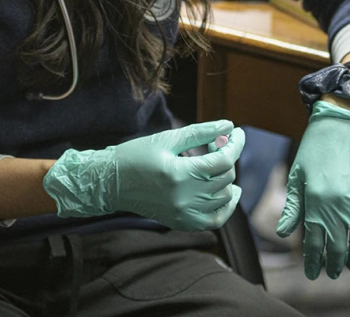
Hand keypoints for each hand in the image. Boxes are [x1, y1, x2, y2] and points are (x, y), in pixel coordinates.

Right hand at [43, 121, 245, 230]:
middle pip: (225, 177)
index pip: (222, 160)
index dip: (234, 144)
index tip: (238, 132)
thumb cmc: (136, 156)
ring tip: (216, 165)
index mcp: (179, 174)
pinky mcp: (182, 223)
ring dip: (227, 179)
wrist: (111, 183)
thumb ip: (200, 132)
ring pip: (224, 198)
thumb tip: (229, 126)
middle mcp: (184, 198)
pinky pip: (215, 220)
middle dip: (227, 157)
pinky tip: (227, 192)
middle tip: (218, 143)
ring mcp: (184, 214)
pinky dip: (225, 206)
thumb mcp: (168, 139)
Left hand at [276, 102, 349, 279]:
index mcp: (314, 201)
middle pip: (337, 247)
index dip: (313, 261)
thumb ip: (293, 206)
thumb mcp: (298, 175)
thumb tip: (282, 233)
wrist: (345, 120)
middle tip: (333, 273)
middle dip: (334, 264)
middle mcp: (336, 205)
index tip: (313, 273)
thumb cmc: (316, 146)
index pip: (313, 242)